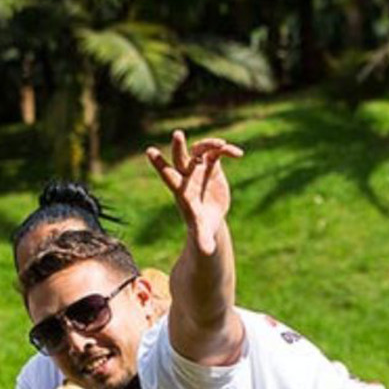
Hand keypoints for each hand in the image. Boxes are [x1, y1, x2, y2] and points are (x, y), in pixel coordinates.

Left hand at [145, 130, 243, 256]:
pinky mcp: (213, 166)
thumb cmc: (202, 228)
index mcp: (181, 191)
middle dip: (178, 147)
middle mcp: (187, 176)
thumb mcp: (202, 235)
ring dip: (210, 144)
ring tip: (222, 146)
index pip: (168, 175)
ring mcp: (200, 168)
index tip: (150, 151)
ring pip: (200, 150)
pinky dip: (227, 150)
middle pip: (180, 157)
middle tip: (177, 134)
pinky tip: (238, 154)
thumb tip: (207, 253)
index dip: (160, 164)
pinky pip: (218, 152)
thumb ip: (203, 241)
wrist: (210, 218)